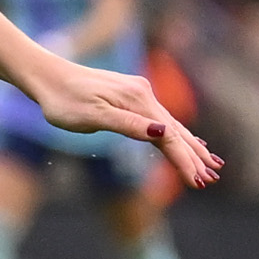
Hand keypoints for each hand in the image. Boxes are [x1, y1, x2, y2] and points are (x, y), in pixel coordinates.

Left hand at [17, 57, 222, 189]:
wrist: (45, 75)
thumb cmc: (63, 101)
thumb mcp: (91, 117)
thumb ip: (127, 125)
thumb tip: (163, 133)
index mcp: (138, 102)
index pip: (169, 138)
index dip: (184, 162)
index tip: (198, 183)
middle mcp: (143, 94)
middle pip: (176, 130)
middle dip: (194, 156)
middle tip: (212, 179)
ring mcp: (138, 92)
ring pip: (170, 124)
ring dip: (189, 145)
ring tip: (209, 164)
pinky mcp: (130, 93)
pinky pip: (159, 117)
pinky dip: (174, 132)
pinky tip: (183, 139)